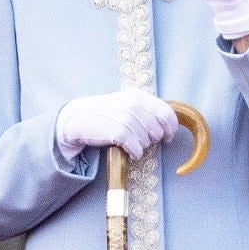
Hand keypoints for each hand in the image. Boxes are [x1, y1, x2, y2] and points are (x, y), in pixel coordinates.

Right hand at [55, 89, 177, 160]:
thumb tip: (168, 125)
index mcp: (138, 96)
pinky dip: (134, 153)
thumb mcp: (125, 103)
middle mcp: (134, 105)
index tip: (167, 136)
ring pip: (148, 142)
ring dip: (140, 146)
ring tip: (127, 141)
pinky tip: (127, 149)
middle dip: (152, 139)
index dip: (171, 128)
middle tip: (138, 138)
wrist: (77, 118)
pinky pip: (138, 150)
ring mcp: (127, 118)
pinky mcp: (119, 132)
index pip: (167, 113)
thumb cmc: (104, 113)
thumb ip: (146, 109)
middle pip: (158, 131)